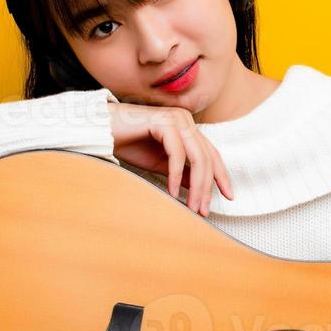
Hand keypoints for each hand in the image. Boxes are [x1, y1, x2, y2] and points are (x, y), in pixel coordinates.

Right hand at [108, 102, 234, 216]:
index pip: (212, 154)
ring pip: (197, 156)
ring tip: (192, 207)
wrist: (101, 130)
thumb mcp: (160, 163)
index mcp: (187, 127)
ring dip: (196, 185)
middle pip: (207, 157)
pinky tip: (173, 193)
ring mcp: (176, 119)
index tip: (228, 197)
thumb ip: (181, 173)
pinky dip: (176, 176)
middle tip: (203, 211)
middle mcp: (185, 120)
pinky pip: (177, 153)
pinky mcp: (164, 122)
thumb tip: (199, 188)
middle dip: (207, 188)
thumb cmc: (128, 144)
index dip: (222, 176)